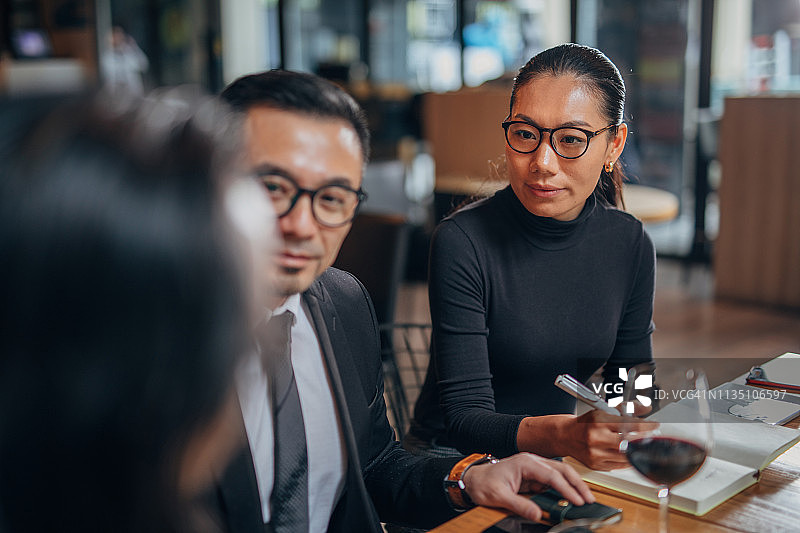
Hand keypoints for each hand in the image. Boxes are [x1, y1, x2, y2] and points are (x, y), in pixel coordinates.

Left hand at [462, 453, 594, 522]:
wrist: (473, 479)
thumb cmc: (483, 483)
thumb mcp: (498, 496)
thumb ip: (519, 505)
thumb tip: (537, 514)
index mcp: (525, 463)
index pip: (552, 475)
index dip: (566, 489)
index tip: (577, 500)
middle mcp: (532, 462)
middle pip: (561, 470)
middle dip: (577, 484)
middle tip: (589, 499)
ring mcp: (533, 468)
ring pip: (559, 474)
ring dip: (573, 485)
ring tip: (585, 498)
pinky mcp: (533, 476)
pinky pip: (552, 481)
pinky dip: (564, 488)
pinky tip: (570, 497)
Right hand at [564, 410, 656, 469]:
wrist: (565, 436)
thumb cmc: (585, 423)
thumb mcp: (603, 411)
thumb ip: (626, 410)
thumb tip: (646, 408)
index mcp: (598, 421)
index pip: (628, 424)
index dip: (646, 425)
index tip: (655, 425)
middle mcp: (596, 438)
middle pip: (628, 443)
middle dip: (643, 441)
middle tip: (651, 438)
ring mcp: (595, 453)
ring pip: (625, 456)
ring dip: (637, 452)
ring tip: (640, 446)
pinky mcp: (596, 465)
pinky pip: (619, 465)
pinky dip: (627, 460)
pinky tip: (629, 454)